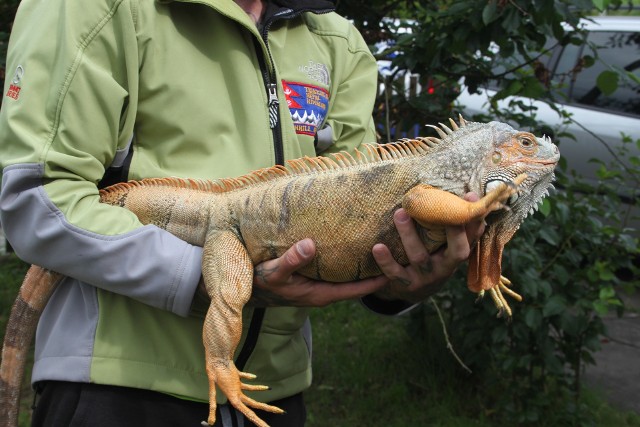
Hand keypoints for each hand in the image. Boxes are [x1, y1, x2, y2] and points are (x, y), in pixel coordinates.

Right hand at [249, 239, 387, 306]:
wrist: (248, 288)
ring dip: (365, 265)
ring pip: (350, 278)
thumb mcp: (275, 271)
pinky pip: (339, 272)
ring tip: (385, 246)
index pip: (357, 290)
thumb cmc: (262, 281)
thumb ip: (292, 260)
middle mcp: (325, 292)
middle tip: (399, 252)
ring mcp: (321, 286)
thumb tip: (310, 245)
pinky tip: (357, 246)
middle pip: (358, 284)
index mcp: (321, 294)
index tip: (397, 267)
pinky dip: (351, 261)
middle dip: (377, 271)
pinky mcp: (315, 279)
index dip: (377, 280)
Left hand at [371, 192, 484, 302]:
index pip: (472, 238)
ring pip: (419, 257)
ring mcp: (425, 277)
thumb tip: (473, 198)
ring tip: (400, 213)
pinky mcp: (404, 284)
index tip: (470, 197)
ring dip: (409, 235)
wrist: (414, 291)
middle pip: (455, 251)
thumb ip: (460, 227)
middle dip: (452, 230)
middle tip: (439, 205)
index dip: (473, 221)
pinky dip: (386, 261)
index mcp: (456, 257)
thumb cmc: (434, 259)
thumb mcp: (449, 248)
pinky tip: (377, 247)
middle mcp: (444, 269)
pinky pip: (394, 273)